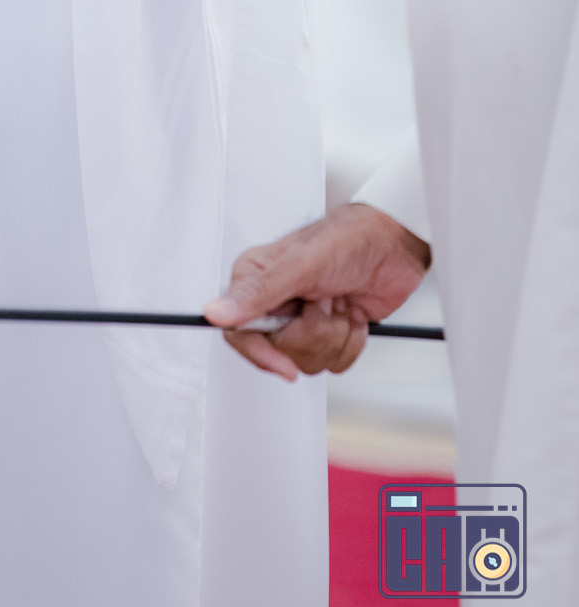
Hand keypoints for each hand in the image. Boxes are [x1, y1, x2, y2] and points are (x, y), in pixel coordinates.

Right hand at [203, 203, 430, 380]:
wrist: (393, 246)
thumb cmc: (345, 240)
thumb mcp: (300, 264)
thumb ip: (257, 293)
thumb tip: (214, 313)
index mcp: (255, 282)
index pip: (238, 334)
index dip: (261, 355)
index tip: (285, 366)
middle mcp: (275, 304)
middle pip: (279, 352)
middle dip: (312, 333)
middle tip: (325, 301)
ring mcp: (303, 321)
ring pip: (310, 361)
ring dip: (336, 334)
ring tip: (341, 302)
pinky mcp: (330, 333)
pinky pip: (335, 363)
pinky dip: (352, 341)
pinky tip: (353, 313)